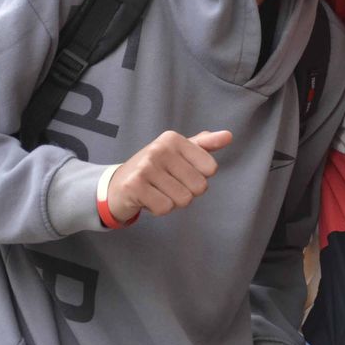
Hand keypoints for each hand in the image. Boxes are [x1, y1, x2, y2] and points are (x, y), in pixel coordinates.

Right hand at [106, 129, 230, 222]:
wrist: (117, 186)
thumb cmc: (155, 170)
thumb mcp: (180, 153)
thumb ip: (205, 145)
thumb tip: (228, 136)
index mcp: (174, 139)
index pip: (211, 168)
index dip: (199, 177)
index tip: (180, 173)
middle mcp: (159, 149)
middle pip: (199, 186)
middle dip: (186, 192)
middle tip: (167, 185)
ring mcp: (145, 167)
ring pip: (183, 199)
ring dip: (172, 201)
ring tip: (157, 191)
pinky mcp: (134, 186)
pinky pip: (165, 208)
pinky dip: (159, 209)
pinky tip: (147, 199)